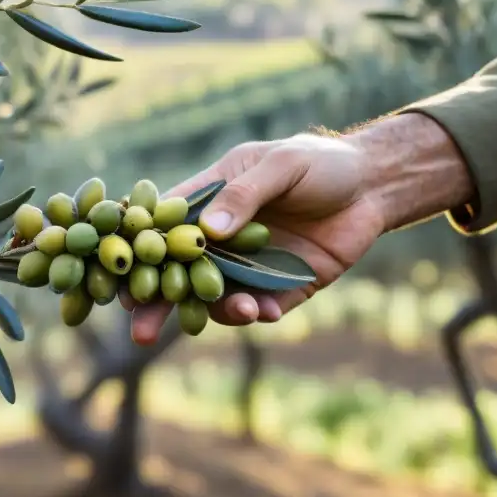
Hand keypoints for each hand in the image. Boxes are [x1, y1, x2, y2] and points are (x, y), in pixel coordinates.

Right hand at [119, 133, 386, 343]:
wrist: (375, 186)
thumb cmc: (320, 163)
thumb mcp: (281, 165)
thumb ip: (245, 194)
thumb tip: (209, 229)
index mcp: (211, 199)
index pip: (164, 230)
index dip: (140, 255)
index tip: (121, 282)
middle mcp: (224, 237)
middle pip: (180, 274)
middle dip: (159, 304)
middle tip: (141, 333)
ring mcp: (252, 266)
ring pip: (218, 298)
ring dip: (218, 310)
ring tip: (239, 309)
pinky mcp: (284, 287)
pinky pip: (264, 307)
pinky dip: (260, 312)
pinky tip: (266, 310)